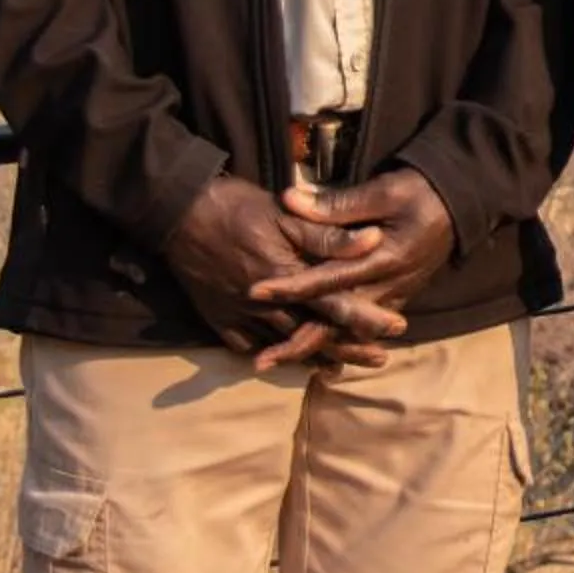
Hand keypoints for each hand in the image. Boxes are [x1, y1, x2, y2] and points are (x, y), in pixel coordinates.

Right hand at [162, 174, 379, 362]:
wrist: (177, 214)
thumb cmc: (237, 207)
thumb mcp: (287, 215)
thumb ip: (329, 235)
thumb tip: (375, 239)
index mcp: (287, 276)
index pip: (336, 304)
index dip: (367, 318)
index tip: (396, 328)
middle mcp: (265, 304)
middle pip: (314, 334)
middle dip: (348, 349)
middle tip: (379, 360)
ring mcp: (239, 315)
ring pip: (284, 346)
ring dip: (314, 356)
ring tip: (340, 365)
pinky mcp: (218, 319)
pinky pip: (247, 346)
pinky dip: (270, 354)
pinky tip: (286, 359)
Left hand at [247, 170, 457, 369]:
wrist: (460, 206)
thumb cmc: (421, 193)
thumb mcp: (383, 191)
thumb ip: (337, 204)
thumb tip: (290, 200)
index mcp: (382, 259)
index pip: (327, 279)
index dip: (290, 287)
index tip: (254, 292)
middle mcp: (386, 287)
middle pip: (336, 323)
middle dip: (297, 342)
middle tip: (261, 361)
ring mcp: (393, 298)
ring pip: (349, 333)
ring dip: (314, 349)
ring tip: (279, 362)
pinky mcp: (396, 300)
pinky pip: (364, 330)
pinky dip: (338, 344)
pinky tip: (314, 354)